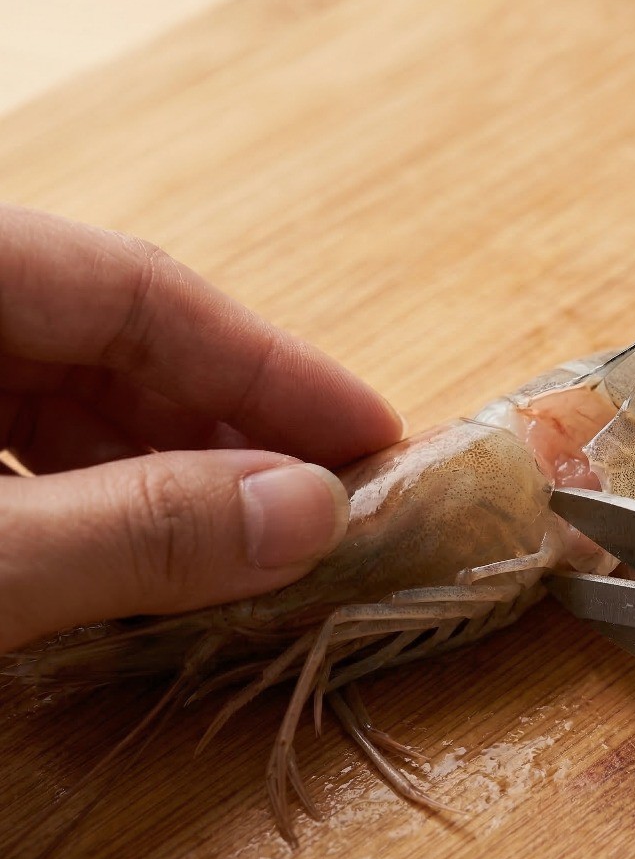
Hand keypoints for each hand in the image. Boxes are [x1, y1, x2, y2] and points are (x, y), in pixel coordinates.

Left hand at [0, 204, 402, 652]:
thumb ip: (132, 529)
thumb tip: (310, 514)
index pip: (140, 292)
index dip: (270, 367)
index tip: (375, 436)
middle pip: (112, 350)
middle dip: (229, 437)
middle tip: (327, 513)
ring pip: (65, 409)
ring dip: (169, 483)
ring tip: (255, 552)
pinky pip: (16, 456)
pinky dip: (93, 511)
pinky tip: (145, 567)